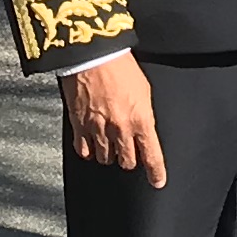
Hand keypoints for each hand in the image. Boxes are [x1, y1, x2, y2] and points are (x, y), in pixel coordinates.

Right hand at [60, 53, 167, 186]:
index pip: (152, 156)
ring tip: (107, 141)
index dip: (156, 172)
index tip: (157, 182)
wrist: (92, 54)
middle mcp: (120, 129)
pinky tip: (90, 141)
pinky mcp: (79, 126)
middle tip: (126, 149)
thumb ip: (144, 114)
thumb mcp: (143, 90)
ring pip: (105, 158)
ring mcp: (98, 129)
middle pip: (126, 161)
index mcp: (141, 120)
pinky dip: (88, 149)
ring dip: (108, 152)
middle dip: (128, 158)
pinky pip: (84, 150)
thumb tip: (143, 128)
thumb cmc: (120, 66)